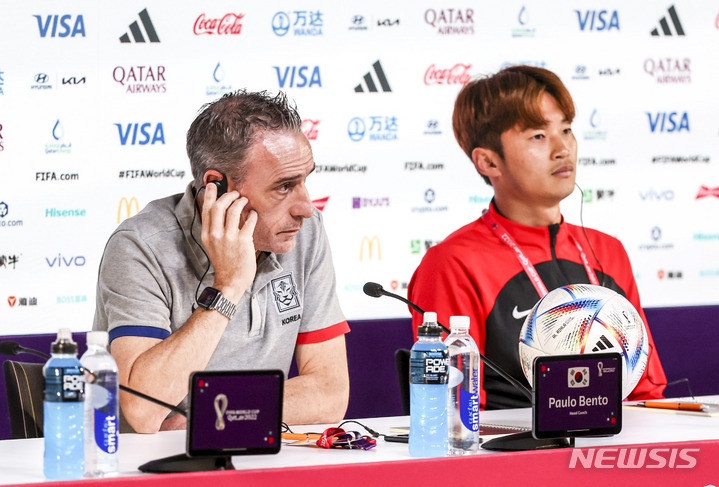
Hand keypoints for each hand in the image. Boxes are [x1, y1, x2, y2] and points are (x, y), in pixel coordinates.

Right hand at [201, 183, 257, 302]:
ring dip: (241, 202)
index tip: (212, 185)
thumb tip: (221, 212)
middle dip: (227, 196)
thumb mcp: (213, 245)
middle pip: (218, 206)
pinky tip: (254, 214)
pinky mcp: (243, 242)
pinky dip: (252, 215)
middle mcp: (216, 235)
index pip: (206, 210)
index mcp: (207, 235)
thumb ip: (215, 229)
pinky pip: (249, 221)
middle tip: (235, 193)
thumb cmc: (224, 263)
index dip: (209, 195)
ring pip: (234, 210)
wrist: (230, 282)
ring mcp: (229, 238)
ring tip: (245, 201)